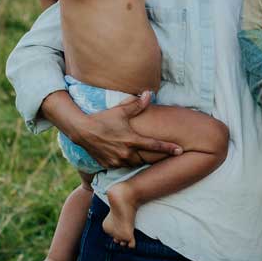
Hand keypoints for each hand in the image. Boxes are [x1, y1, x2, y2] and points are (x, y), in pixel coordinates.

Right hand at [68, 92, 183, 167]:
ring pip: (134, 164)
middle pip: (146, 158)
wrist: (81, 130)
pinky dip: (125, 162)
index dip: (169, 148)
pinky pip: (122, 166)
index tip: (180, 151)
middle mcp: (126, 153)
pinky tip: (125, 157)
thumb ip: (136, 105)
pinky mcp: (109, 165)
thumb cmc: (102, 119)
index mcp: (132, 140)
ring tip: (139, 154)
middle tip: (158, 154)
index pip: (155, 145)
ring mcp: (117, 161)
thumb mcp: (120, 110)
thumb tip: (149, 94)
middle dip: (152, 156)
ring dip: (138, 160)